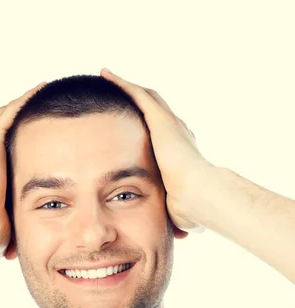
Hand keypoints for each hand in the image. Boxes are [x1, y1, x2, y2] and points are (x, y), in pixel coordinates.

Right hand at [0, 81, 46, 260]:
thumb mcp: (0, 233)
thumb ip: (7, 237)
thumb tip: (11, 252)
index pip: (4, 152)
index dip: (20, 142)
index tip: (36, 138)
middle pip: (6, 130)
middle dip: (24, 118)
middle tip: (44, 109)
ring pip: (8, 115)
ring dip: (26, 103)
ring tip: (45, 90)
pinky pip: (12, 112)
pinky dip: (26, 99)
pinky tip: (42, 88)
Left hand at [100, 68, 211, 235]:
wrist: (200, 195)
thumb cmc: (191, 207)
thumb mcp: (178, 208)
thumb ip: (176, 213)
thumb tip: (179, 232)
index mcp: (179, 150)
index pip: (160, 132)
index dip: (146, 125)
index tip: (131, 124)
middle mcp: (176, 131)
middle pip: (151, 109)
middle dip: (134, 101)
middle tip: (115, 95)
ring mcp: (169, 123)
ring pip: (144, 96)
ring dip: (125, 87)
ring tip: (107, 77)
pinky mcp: (160, 119)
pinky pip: (137, 94)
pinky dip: (121, 83)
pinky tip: (106, 74)